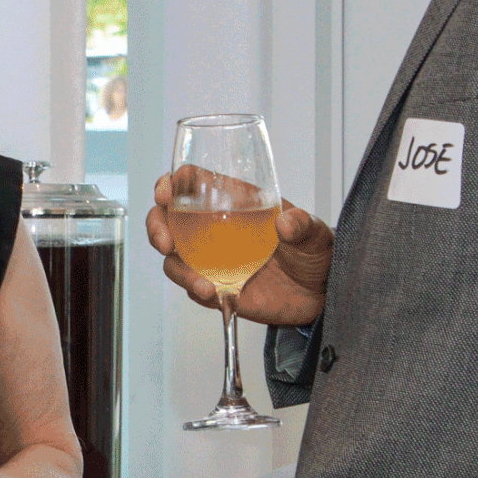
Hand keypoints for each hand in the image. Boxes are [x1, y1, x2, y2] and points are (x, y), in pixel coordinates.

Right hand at [147, 171, 332, 327]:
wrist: (320, 293)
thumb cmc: (314, 252)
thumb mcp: (315, 233)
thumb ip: (303, 225)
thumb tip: (287, 224)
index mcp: (234, 201)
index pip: (191, 182)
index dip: (171, 183)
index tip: (165, 193)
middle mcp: (215, 228)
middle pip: (168, 220)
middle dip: (157, 227)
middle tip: (165, 242)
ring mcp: (213, 259)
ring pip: (174, 259)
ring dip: (179, 269)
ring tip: (203, 285)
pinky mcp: (218, 287)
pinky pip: (194, 288)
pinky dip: (197, 291)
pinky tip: (214, 294)